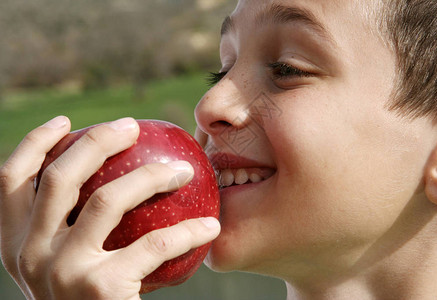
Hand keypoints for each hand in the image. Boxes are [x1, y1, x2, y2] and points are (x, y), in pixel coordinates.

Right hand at [0, 116, 219, 299]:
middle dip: (97, 141)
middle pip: (60, 177)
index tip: (65, 121)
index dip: (35, 143)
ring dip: (152, 176)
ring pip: (108, 199)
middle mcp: (30, 255)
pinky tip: (210, 225)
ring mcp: (64, 271)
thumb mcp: (60, 266)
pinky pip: (155, 244)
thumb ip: (66, 230)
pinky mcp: (102, 289)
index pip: (11, 180)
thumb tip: (111, 176)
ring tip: (184, 170)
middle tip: (132, 127)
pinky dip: (188, 232)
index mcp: (15, 244)